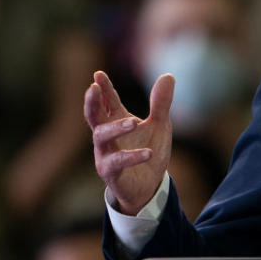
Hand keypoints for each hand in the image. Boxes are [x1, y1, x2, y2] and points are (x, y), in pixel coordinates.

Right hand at [84, 70, 173, 215]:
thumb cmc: (149, 150)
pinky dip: (132, 156)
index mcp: (116, 121)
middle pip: (93, 116)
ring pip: (101, 138)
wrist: (150, 185)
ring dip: (116, 128)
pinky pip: (117, 163)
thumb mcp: (160, 124)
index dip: (102, 88)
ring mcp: (106, 154)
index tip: (98, 74)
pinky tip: (148, 152)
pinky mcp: (111, 173)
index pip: (107, 101)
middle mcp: (106, 137)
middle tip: (92, 88)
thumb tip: (168, 75)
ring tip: (134, 122)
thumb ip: (161, 103)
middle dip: (91, 102)